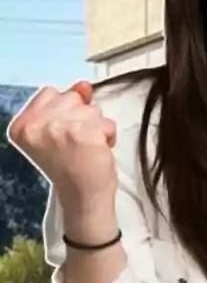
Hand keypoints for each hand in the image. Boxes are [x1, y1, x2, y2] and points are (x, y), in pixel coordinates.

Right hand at [6, 81, 118, 220]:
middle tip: (75, 143)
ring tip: (86, 148)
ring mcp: (59, 128)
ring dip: (97, 127)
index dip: (65, 110)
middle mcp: (36, 125)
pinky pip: (107, 123)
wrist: (81, 197)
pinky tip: (97, 151)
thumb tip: (83, 85)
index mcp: (22, 125)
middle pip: (72, 97)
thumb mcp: (56, 133)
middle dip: (82, 117)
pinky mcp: (84, 134)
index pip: (50, 92)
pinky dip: (108, 136)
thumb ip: (67, 104)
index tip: (62, 134)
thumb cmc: (70, 167)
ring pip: (92, 109)